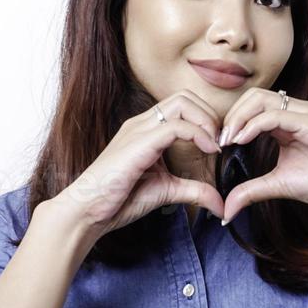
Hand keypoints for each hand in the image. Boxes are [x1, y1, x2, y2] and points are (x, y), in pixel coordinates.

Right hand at [52, 91, 225, 239]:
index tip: (218, 146)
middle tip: (220, 143)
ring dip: (206, 121)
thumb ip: (193, 192)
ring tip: (214, 146)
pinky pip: (176, 126)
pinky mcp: (139, 143)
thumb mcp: (166, 192)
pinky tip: (207, 151)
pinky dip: (199, 134)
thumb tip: (220, 204)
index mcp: (146, 130)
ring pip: (182, 102)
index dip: (206, 120)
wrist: (87, 211)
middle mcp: (142, 124)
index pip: (183, 105)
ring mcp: (139, 130)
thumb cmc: (117, 200)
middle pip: (185, 96)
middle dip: (210, 115)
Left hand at [217, 89, 307, 223]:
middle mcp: (295, 112)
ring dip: (238, 117)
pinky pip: (276, 114)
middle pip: (253, 97)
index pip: (251, 108)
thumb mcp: (279, 186)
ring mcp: (305, 114)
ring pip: (261, 100)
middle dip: (231, 116)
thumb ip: (251, 192)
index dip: (230, 122)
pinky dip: (254, 124)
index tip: (216, 145)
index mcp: (286, 123)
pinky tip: (242, 140)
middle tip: (219, 141)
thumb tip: (227, 209)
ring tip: (228, 140)